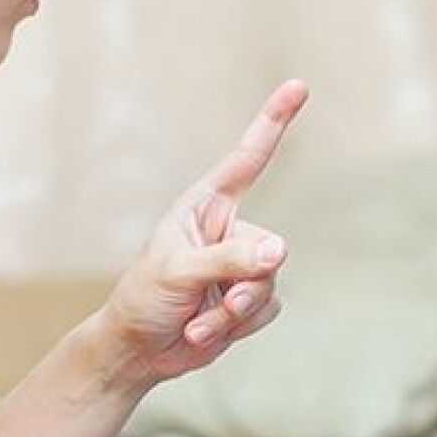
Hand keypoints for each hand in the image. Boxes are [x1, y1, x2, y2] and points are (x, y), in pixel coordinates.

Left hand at [91, 79, 308, 389]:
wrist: (138, 351)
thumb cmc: (144, 298)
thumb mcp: (178, 272)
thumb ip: (229, 258)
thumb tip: (280, 250)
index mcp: (204, 206)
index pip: (247, 157)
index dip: (274, 121)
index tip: (298, 86)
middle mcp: (228, 229)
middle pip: (268, 245)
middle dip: (243, 280)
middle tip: (216, 299)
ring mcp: (241, 266)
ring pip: (270, 282)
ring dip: (234, 312)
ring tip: (196, 324)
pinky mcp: (249, 300)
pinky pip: (268, 310)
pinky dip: (236, 329)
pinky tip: (202, 333)